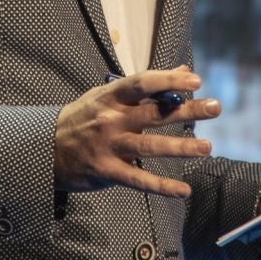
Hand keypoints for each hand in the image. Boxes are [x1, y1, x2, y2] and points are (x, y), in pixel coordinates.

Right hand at [54, 67, 220, 198]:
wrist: (44, 149)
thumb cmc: (83, 118)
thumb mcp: (107, 95)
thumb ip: (146, 86)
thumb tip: (184, 69)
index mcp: (111, 97)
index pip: (144, 83)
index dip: (170, 80)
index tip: (196, 80)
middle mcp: (111, 119)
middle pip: (155, 113)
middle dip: (188, 110)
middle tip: (216, 107)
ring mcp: (109, 146)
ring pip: (150, 147)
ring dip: (181, 147)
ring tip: (207, 147)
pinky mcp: (107, 171)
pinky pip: (139, 180)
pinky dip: (162, 187)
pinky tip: (183, 190)